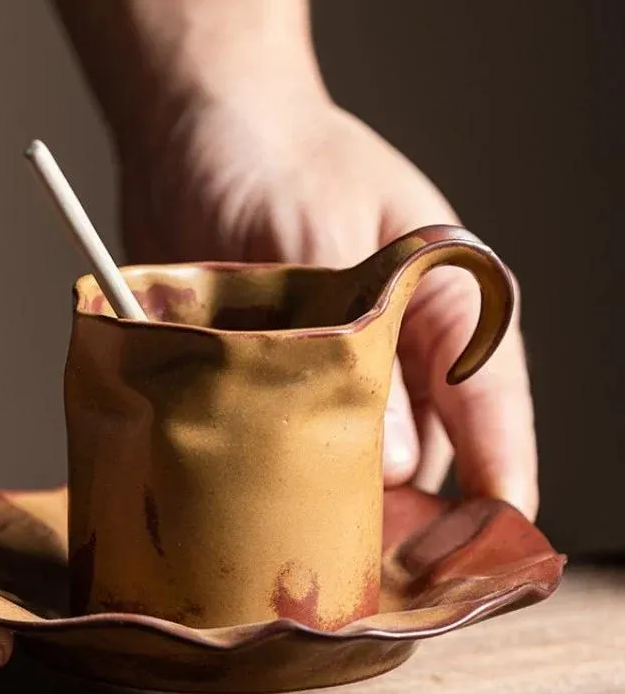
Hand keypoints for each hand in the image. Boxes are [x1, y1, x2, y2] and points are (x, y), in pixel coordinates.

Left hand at [120, 89, 537, 519]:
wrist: (193, 130)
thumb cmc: (271, 155)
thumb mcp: (318, 232)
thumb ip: (354, 341)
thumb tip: (387, 461)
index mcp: (440, 295)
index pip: (490, 396)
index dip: (499, 472)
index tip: (494, 544)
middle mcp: (397, 339)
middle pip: (428, 443)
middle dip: (411, 505)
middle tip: (379, 562)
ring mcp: (336, 361)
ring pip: (361, 452)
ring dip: (341, 495)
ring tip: (316, 538)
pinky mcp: (277, 373)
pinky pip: (295, 439)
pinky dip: (285, 471)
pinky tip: (263, 497)